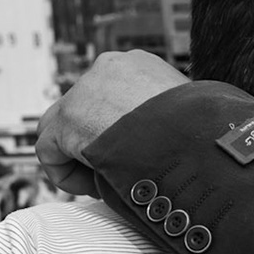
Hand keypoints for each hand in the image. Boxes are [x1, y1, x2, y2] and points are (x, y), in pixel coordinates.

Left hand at [35, 51, 185, 195]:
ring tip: (105, 181)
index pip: (111, 94)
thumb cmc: (206, 134)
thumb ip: (170, 122)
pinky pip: (48, 151)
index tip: (133, 155)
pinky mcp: (67, 118)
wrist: (195, 136)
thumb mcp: (192, 118)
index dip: (117, 131)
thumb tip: (171, 148)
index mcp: (139, 65)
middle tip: (116, 169)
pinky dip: (66, 175)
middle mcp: (109, 68)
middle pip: (82, 109)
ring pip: (59, 128)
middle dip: (93, 141)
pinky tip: (93, 187)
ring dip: (78, 158)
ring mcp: (84, 90)